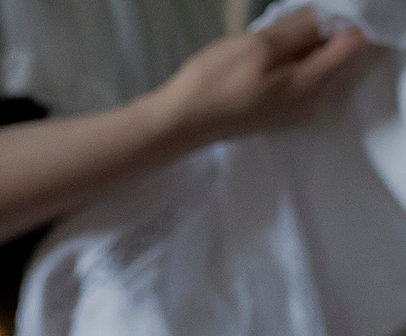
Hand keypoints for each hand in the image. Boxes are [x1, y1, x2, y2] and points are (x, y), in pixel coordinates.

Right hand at [149, 10, 372, 150]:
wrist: (177, 125)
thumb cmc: (214, 82)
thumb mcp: (259, 44)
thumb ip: (303, 28)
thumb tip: (335, 15)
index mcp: (313, 84)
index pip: (354, 40)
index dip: (341, 18)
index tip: (312, 15)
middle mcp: (316, 100)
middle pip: (337, 52)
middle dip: (318, 33)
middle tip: (281, 31)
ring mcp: (299, 109)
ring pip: (316, 64)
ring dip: (299, 48)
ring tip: (265, 49)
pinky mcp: (282, 112)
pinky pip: (300, 78)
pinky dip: (288, 64)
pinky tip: (261, 65)